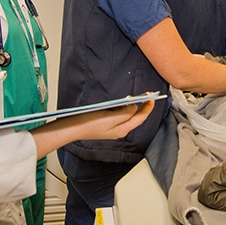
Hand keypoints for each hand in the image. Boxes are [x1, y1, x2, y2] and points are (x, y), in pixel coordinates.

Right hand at [29, 100, 155, 157]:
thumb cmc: (89, 124)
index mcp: (122, 130)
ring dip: (135, 105)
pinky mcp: (108, 122)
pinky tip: (126, 101)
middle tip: (148, 94)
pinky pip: (121, 114)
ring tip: (140, 96)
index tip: (152, 97)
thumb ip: (124, 113)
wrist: (73, 128)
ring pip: (129, 115)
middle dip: (144, 106)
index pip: (140, 118)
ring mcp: (114, 127)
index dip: (148, 107)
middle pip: (136, 117)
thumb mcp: (109, 117)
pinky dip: (125, 107)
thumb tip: (135, 107)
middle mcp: (120, 129)